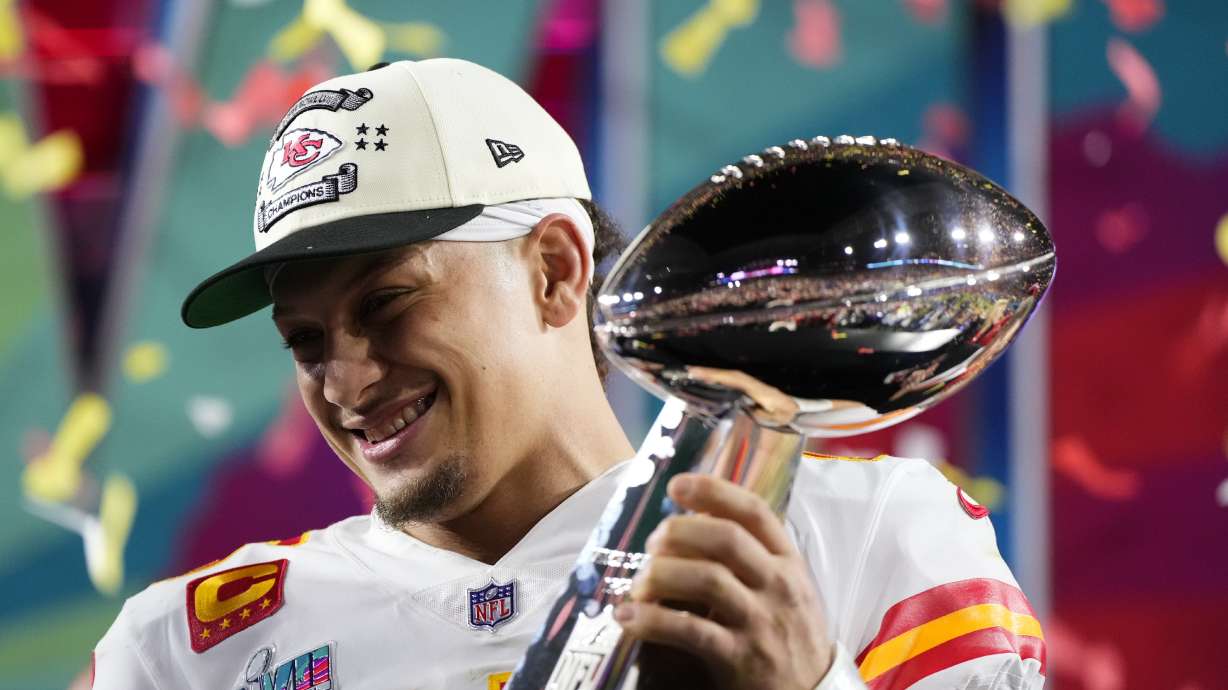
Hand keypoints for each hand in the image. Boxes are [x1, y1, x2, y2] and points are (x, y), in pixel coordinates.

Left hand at [615, 473, 833, 689]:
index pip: (754, 512)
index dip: (714, 491)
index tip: (677, 485)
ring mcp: (761, 621)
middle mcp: (778, 584)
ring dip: (661, 574)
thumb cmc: (788, 632)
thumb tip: (693, 521)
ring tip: (639, 582)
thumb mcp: (784, 586)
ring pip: (707, 580)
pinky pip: (691, 631)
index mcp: (788, 560)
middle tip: (652, 542)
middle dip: (679, 532)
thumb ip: (751, 555)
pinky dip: (653, 620)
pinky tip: (628, 616)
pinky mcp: (741, 657)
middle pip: (726, 539)